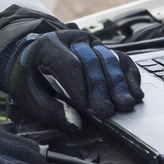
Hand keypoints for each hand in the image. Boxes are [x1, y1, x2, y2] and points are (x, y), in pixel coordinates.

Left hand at [0, 29, 143, 131]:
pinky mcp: (102, 48)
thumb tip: (75, 125)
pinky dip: (129, 75)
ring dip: (119, 84)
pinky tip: (136, 93)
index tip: (88, 108)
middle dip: (102, 88)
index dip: (81, 86)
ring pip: (109, 59)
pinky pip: (120, 59)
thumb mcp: (28, 96)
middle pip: (92, 62)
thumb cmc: (27, 79)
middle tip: (109, 112)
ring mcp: (89, 42)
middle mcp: (72, 38)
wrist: (27, 59)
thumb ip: (49, 110)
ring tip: (127, 105)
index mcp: (48, 44)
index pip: (70, 64)